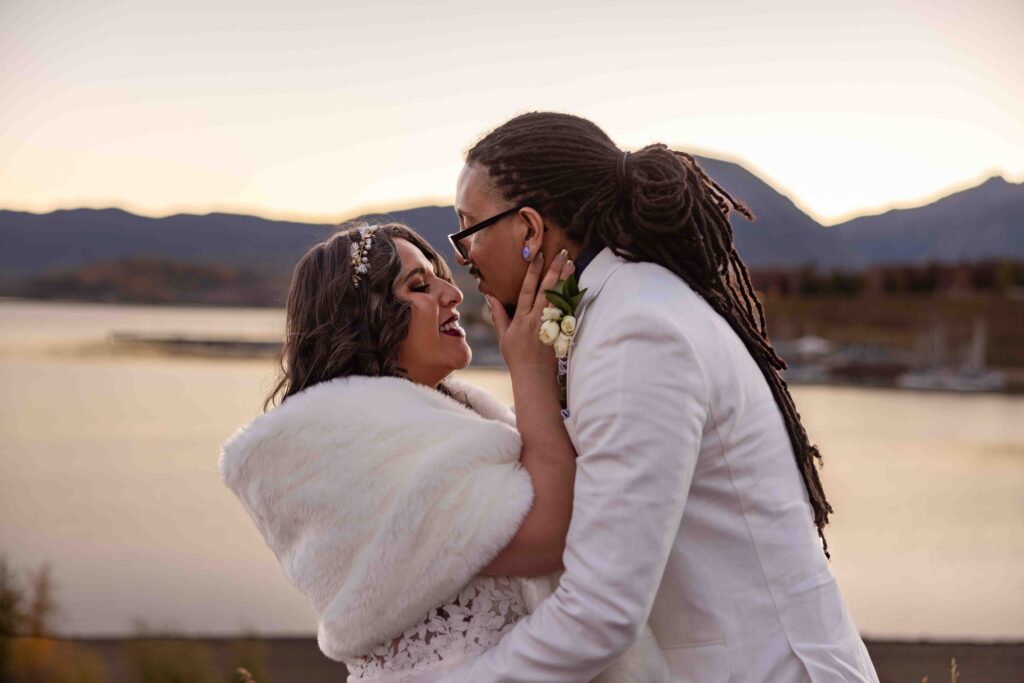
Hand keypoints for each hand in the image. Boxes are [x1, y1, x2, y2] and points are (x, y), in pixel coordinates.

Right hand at [487, 250, 573, 377]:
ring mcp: (550, 327)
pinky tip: (577, 285)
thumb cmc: (517, 357)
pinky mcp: (560, 333)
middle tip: (562, 253)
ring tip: (572, 264)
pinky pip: (568, 312)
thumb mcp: (503, 336)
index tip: (538, 256)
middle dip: (554, 270)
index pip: (527, 291)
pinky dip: (572, 298)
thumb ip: (498, 315)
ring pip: (559, 299)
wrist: (534, 377)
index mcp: (521, 320)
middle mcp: (536, 320)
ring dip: (566, 280)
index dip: (533, 272)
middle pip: (546, 291)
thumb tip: (490, 296)